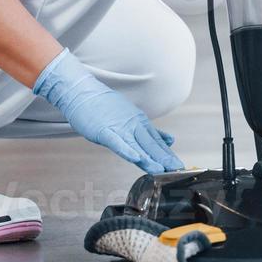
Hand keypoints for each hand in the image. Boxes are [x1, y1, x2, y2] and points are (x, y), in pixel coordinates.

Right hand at [32, 48, 182, 174]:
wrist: (82, 92)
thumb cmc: (103, 106)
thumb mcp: (131, 116)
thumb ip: (149, 130)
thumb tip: (168, 139)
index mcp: (138, 122)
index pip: (156, 141)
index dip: (167, 154)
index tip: (178, 166)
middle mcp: (132, 125)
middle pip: (150, 144)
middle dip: (164, 159)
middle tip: (177, 169)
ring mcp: (119, 128)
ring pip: (137, 145)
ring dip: (150, 158)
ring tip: (162, 169)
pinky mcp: (104, 131)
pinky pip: (117, 143)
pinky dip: (127, 150)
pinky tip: (136, 158)